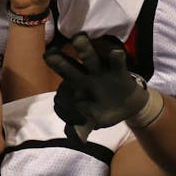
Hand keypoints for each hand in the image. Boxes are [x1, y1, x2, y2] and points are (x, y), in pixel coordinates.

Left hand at [44, 34, 159, 141]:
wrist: (128, 105)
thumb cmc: (103, 109)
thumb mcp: (92, 120)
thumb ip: (82, 127)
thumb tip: (75, 137)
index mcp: (77, 87)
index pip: (63, 83)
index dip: (56, 79)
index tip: (47, 61)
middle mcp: (86, 75)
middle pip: (71, 67)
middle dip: (60, 60)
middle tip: (50, 53)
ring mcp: (102, 72)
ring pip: (91, 59)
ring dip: (84, 49)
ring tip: (77, 38)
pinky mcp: (120, 72)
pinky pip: (117, 63)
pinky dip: (116, 58)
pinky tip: (115, 53)